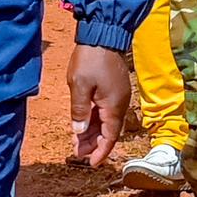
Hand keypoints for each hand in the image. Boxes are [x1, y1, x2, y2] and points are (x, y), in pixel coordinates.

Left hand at [68, 43, 132, 165]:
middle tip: (78, 152)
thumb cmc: (91, 58)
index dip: (101, 152)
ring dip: (93, 131)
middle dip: (94, 143)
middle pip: (108, 131)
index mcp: (113, 107)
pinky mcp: (113, 88)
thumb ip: (79, 110)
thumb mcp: (79, 85)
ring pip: (106, 121)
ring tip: (78, 140)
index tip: (92, 164)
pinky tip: (83, 122)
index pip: (110, 137)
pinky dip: (94, 118)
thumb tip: (79, 131)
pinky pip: (105, 110)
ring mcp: (117, 96)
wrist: (104, 33)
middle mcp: (119, 104)